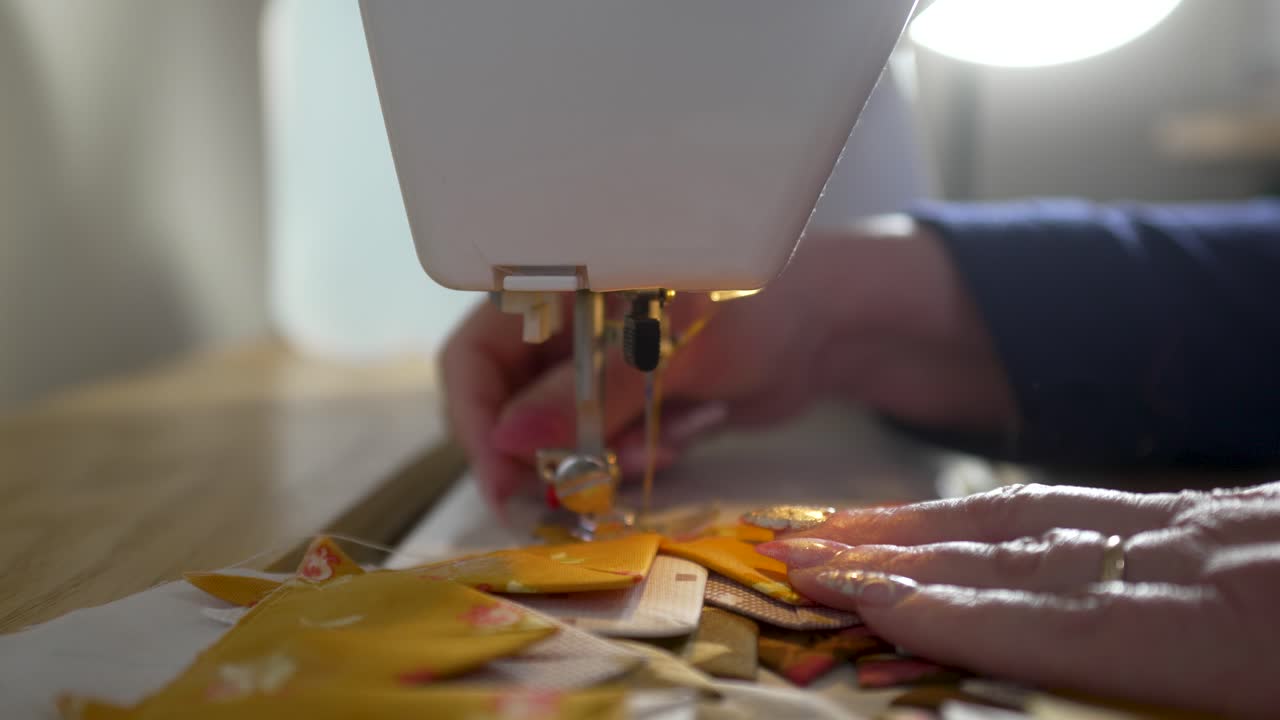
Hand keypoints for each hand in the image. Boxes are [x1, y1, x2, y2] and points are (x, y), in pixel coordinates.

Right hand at [441, 216, 1016, 509]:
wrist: (835, 327)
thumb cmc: (761, 304)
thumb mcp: (673, 350)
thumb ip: (590, 394)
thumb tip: (506, 440)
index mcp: (558, 289)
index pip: (475, 357)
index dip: (478, 421)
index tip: (502, 484)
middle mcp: (564, 332)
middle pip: (509, 408)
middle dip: (548, 454)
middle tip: (582, 494)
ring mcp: (597, 372)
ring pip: (560, 441)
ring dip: (607, 457)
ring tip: (674, 431)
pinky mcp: (631, 406)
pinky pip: (605, 453)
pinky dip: (641, 455)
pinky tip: (692, 426)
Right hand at [757, 482, 1279, 717]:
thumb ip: (1172, 687)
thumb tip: (1058, 663)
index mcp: (1231, 630)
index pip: (1061, 618)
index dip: (950, 612)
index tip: (857, 601)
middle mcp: (1199, 565)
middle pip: (1023, 557)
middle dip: (900, 557)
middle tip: (798, 553)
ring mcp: (1201, 530)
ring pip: (1036, 520)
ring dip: (924, 527)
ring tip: (839, 528)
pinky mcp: (1210, 515)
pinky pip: (1080, 506)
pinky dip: (994, 512)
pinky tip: (952, 519)